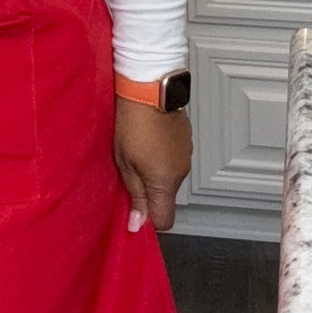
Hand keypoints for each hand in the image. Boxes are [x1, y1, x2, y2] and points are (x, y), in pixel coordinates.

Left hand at [114, 98, 190, 233]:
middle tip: (129, 171)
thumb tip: (137, 224)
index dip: (149, 219)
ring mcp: (186, 155)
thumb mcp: (125, 162)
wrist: (149, 88)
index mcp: (165, 182)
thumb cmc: (133, 123)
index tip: (134, 209)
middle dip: (149, 192)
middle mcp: (181, 172)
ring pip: (170, 177)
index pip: (165, 220)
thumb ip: (135, 195)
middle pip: (167, 197)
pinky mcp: (186, 140)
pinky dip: (163, 156)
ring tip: (138, 151)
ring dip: (155, 172)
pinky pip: (175, 159)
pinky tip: (149, 140)